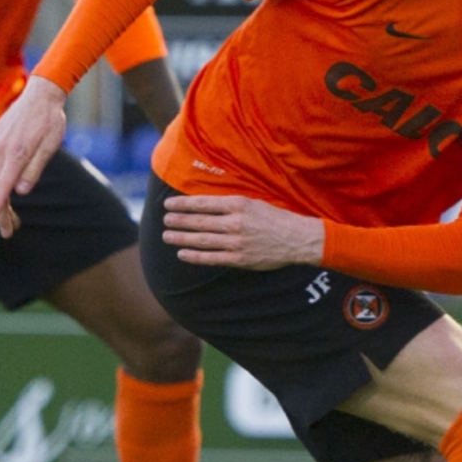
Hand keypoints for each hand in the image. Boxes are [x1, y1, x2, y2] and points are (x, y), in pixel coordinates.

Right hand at [0, 77, 66, 233]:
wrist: (41, 93)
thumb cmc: (50, 120)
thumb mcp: (50, 145)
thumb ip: (35, 169)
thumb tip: (22, 191)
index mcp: (16, 151)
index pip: (3, 184)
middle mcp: (1, 147)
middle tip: (6, 230)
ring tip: (5, 215)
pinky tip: (1, 187)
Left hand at [162, 194, 325, 269]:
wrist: (297, 239)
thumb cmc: (276, 218)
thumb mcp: (254, 202)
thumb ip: (232, 204)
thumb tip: (206, 204)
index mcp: (238, 205)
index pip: (203, 203)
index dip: (183, 204)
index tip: (168, 204)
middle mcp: (235, 222)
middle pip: (199, 221)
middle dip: (178, 220)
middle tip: (164, 219)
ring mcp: (236, 242)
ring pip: (202, 240)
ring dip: (181, 237)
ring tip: (166, 235)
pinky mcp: (239, 259)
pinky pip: (212, 258)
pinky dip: (195, 256)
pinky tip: (182, 253)